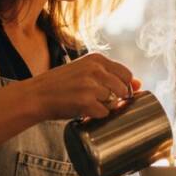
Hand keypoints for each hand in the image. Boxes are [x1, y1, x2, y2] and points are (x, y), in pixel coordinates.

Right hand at [20, 52, 136, 120]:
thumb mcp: (84, 72)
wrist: (36, 95)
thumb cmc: (61, 85)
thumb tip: (139, 84)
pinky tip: (84, 111)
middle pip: (123, 89)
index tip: (117, 93)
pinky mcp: (86, 102)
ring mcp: (91, 85)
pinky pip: (104, 113)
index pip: (125, 73)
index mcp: (96, 59)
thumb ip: (109, 75)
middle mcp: (95, 69)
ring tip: (89, 104)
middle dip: (117, 98)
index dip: (125, 86)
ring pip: (114, 101)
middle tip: (100, 101)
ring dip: (105, 107)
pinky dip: (96, 116)